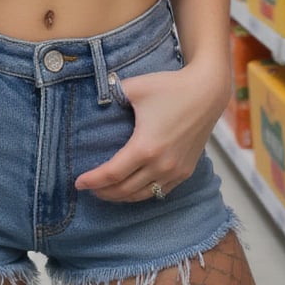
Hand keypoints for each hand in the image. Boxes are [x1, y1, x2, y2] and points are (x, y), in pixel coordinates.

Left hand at [74, 64, 224, 202]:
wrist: (207, 92)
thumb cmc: (170, 87)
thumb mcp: (135, 88)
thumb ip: (112, 94)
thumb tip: (96, 99)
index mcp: (145, 147)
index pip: (112, 173)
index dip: (93, 180)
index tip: (78, 182)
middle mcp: (160, 165)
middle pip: (124, 189)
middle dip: (103, 192)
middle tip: (89, 188)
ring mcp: (175, 170)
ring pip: (142, 195)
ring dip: (122, 196)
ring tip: (107, 191)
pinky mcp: (186, 170)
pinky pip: (160, 191)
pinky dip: (142, 194)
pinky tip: (133, 189)